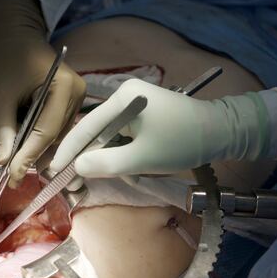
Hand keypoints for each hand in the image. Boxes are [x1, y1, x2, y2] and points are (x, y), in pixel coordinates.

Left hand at [0, 0, 85, 187]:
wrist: (17, 36)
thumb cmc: (7, 60)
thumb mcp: (0, 95)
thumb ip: (3, 129)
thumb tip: (4, 163)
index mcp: (64, 87)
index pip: (47, 131)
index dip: (30, 155)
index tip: (13, 176)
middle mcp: (78, 94)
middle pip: (57, 137)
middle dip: (35, 158)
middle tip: (15, 178)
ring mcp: (78, 98)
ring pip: (59, 136)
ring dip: (39, 152)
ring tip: (18, 168)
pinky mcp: (71, 102)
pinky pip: (58, 128)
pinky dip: (42, 141)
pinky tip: (27, 151)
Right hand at [50, 78, 276, 177]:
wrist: (222, 132)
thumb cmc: (182, 142)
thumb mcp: (142, 158)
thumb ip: (106, 163)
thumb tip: (78, 166)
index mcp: (122, 98)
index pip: (86, 126)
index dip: (69, 150)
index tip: (54, 169)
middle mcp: (125, 96)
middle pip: (96, 131)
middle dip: (87, 158)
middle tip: (73, 181)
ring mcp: (135, 105)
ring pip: (109, 136)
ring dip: (106, 159)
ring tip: (105, 179)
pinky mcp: (144, 115)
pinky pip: (123, 136)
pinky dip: (121, 154)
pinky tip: (127, 169)